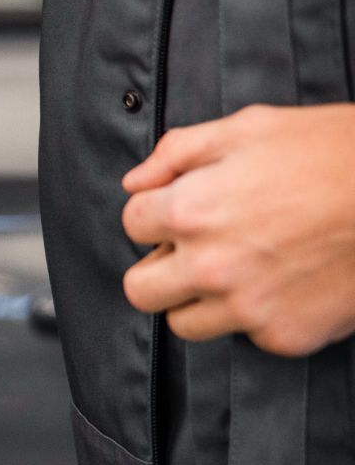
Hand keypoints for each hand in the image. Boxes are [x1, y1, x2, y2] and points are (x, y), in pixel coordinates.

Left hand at [121, 103, 354, 356]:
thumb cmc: (332, 153)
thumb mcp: (247, 128)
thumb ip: (177, 153)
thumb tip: (136, 181)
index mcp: (190, 211)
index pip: (131, 225)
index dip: (156, 214)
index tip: (181, 210)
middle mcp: (210, 266)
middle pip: (141, 290)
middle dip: (158, 269)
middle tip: (190, 252)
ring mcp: (248, 307)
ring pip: (185, 324)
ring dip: (199, 300)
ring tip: (238, 270)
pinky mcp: (286, 335)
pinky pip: (247, 336)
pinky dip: (258, 314)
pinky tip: (285, 282)